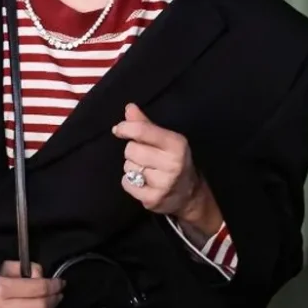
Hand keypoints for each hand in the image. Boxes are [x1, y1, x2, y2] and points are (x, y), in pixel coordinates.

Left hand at [114, 104, 219, 230]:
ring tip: (147, 170)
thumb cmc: (173, 161)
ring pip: (128, 167)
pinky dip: (129, 182)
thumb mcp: (165, 140)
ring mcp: (163, 183)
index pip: (143, 131)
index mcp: (176, 144)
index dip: (126, 128)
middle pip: (131, 150)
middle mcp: (172, 164)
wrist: (189, 195)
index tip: (119, 129)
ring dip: (132, 167)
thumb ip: (146, 124)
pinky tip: (142, 182)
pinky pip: (126, 183)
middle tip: (145, 156)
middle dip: (133, 151)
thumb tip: (129, 108)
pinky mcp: (153, 199)